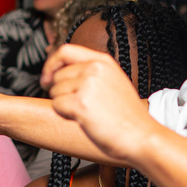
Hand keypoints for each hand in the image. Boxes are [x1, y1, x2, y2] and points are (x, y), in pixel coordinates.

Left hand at [40, 44, 152, 162]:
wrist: (140, 136)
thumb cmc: (124, 116)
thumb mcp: (111, 82)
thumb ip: (89, 73)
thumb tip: (56, 73)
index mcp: (103, 61)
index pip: (65, 51)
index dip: (51, 65)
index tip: (47, 79)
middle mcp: (95, 68)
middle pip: (57, 76)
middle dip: (59, 93)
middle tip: (77, 107)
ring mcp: (87, 84)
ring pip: (55, 92)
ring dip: (63, 105)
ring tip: (86, 113)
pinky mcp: (80, 103)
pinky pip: (56, 105)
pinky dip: (64, 115)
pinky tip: (82, 119)